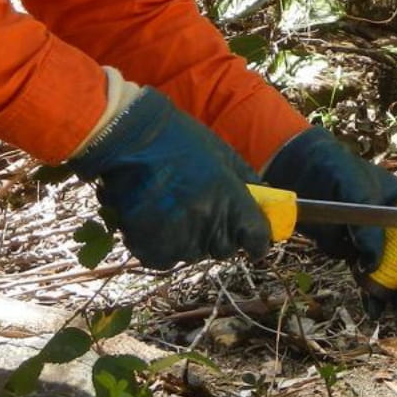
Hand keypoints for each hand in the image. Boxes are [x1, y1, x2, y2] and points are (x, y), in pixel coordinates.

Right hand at [71, 88, 271, 269]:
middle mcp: (208, 224)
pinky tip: (155, 220)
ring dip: (189, 239)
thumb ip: (248, 184)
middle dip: (220, 235)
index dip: (257, 241)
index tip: (254, 242)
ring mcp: (178, 238)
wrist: (129, 137)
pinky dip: (162, 246)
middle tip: (203, 211)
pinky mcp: (149, 247)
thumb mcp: (224, 155)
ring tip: (173, 208)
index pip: (257, 239)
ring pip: (193, 254)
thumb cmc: (179, 139)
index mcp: (231, 200)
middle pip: (224, 249)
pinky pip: (165, 259)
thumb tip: (266, 204)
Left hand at [262, 128, 396, 326]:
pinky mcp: (356, 256)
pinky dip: (374, 298)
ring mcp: (378, 244)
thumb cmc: (336, 170)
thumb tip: (372, 264)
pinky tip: (375, 312)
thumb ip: (367, 225)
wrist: (302, 173)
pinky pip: (370, 281)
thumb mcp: (356, 189)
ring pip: (396, 277)